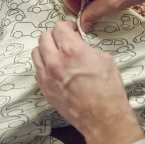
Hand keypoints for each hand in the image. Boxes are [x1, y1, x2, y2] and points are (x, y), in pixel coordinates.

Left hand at [33, 22, 143, 143]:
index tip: (72, 30)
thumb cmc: (108, 89)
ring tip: (57, 54)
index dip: (67, 26)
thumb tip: (80, 46)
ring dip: (46, 49)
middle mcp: (55, 61)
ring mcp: (47, 76)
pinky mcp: (45, 89)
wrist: (102, 117)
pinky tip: (56, 70)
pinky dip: (44, 65)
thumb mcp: (105, 59)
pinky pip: (38, 70)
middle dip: (54, 36)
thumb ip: (87, 48)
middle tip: (64, 40)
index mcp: (71, 50)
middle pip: (43, 37)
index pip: (59, 27)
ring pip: (36, 53)